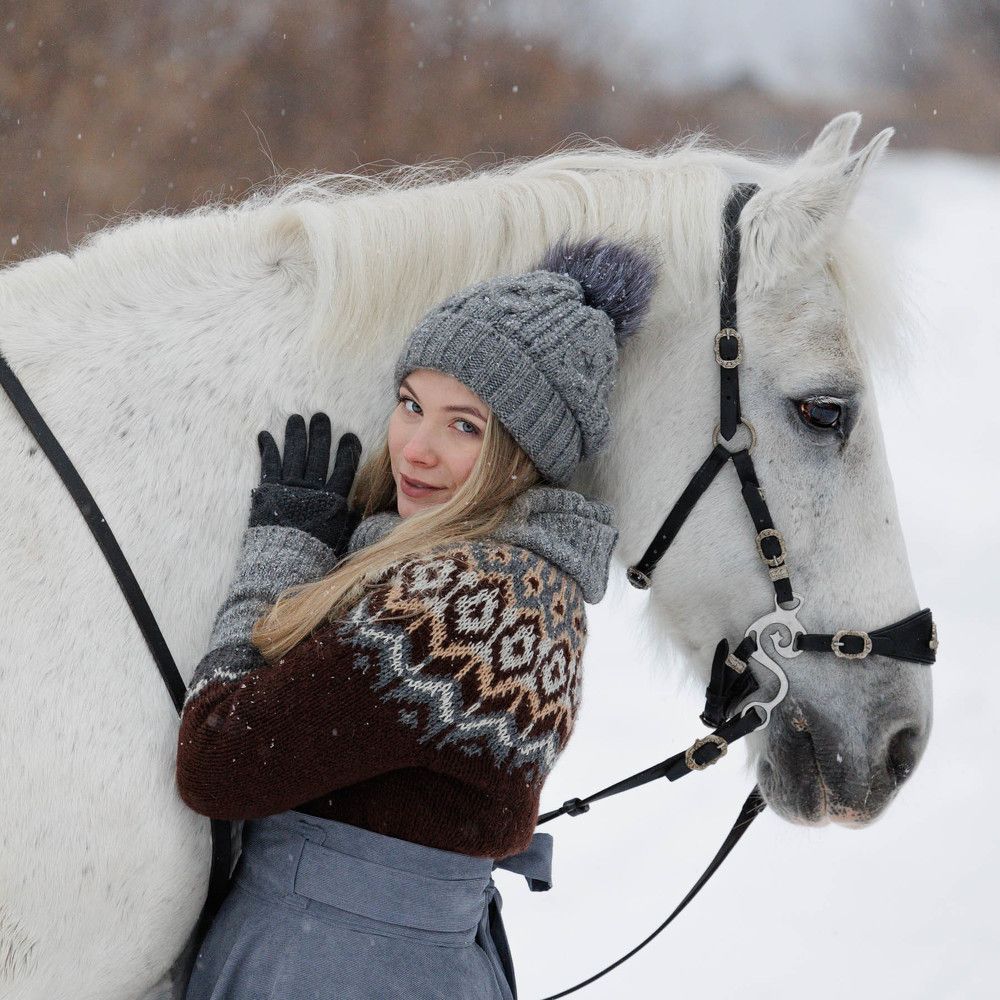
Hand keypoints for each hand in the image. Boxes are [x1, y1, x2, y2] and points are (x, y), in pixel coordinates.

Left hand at [249, 413, 362, 553]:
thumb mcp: (339, 539)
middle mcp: (312, 489)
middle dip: (321, 433)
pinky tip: (265, 434)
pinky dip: (267, 448)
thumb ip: (348, 521)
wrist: (283, 564)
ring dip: (296, 434)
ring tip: (296, 418)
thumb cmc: (313, 556)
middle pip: (319, 454)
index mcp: (332, 501)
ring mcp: (290, 488)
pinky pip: (269, 465)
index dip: (348, 450)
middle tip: (321, 416)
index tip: (350, 435)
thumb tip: (361, 512)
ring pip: (295, 453)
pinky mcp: (269, 491)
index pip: (344, 468)